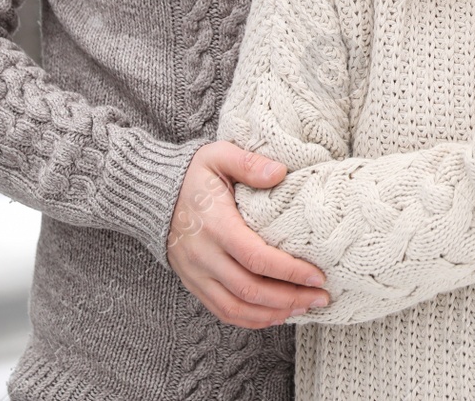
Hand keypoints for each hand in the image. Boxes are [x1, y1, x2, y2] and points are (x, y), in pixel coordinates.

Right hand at [167, 141, 330, 327]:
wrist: (153, 194)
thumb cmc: (193, 174)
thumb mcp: (218, 156)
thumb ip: (248, 163)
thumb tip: (280, 173)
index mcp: (215, 226)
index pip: (256, 258)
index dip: (289, 271)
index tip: (317, 275)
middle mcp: (204, 256)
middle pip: (250, 290)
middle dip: (290, 298)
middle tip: (321, 297)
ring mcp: (196, 274)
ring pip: (236, 308)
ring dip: (273, 313)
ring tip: (304, 308)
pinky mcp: (194, 284)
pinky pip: (222, 311)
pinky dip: (251, 319)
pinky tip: (275, 315)